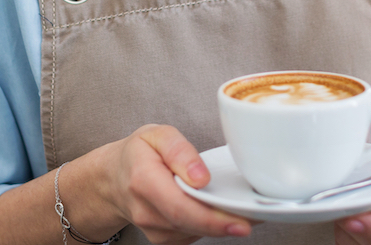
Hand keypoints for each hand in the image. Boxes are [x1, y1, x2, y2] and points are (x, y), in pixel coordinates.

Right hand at [100, 124, 254, 243]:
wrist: (112, 179)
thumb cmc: (138, 153)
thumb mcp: (156, 135)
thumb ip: (178, 150)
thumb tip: (201, 176)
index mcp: (143, 181)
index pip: (180, 207)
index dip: (213, 219)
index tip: (242, 221)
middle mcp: (146, 211)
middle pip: (190, 224)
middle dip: (226, 224)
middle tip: (258, 216)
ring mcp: (153, 229)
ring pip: (194, 232)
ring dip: (220, 224)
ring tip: (242, 208)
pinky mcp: (162, 238)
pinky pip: (191, 235)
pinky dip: (209, 225)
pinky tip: (220, 211)